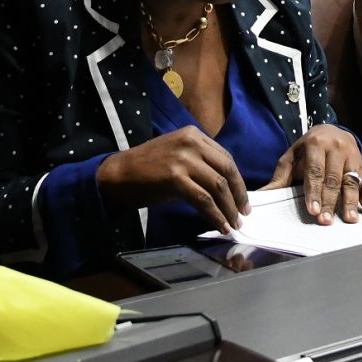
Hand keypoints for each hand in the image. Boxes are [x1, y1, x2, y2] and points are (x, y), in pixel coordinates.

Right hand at [97, 127, 248, 233]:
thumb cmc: (146, 168)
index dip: (237, 181)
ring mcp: (183, 159)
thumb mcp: (176, 155)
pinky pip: (203, 200)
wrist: (117, 174)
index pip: (225, 157)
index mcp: (193, 134)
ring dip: (229, 209)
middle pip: (227, 170)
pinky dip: (215, 215)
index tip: (242, 198)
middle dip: (238, 195)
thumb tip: (224, 187)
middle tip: (243, 214)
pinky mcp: (175, 177)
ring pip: (218, 186)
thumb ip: (199, 163)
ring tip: (233, 224)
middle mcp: (191, 142)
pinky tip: (220, 226)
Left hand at [267, 125, 361, 224]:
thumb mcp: (292, 156)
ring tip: (350, 219)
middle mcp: (336, 148)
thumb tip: (260, 196)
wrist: (330, 130)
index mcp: (316, 144)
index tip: (313, 210)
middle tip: (326, 220)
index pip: (315, 171)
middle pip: (333, 179)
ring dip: (351, 202)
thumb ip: (279, 177)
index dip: (314, 192)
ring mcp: (352, 156)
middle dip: (330, 201)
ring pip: (351, 181)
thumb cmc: (308, 148)